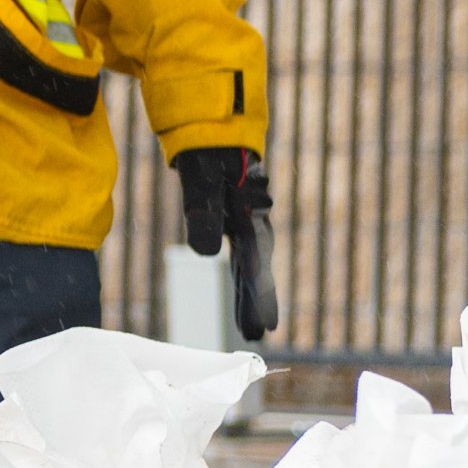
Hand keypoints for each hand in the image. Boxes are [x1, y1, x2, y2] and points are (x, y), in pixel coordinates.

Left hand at [176, 147, 278, 342]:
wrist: (217, 133)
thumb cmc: (209, 154)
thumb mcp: (201, 179)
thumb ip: (203, 211)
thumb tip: (205, 255)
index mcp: (249, 217)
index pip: (255, 264)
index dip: (259, 295)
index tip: (265, 324)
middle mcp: (254, 224)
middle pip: (257, 269)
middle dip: (258, 302)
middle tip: (259, 335)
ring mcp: (247, 225)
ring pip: (252, 266)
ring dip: (252, 295)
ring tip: (254, 328)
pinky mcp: (237, 223)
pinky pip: (244, 257)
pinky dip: (246, 278)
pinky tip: (245, 294)